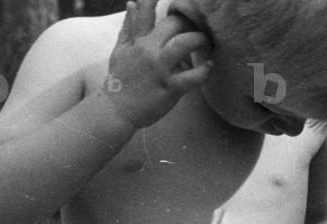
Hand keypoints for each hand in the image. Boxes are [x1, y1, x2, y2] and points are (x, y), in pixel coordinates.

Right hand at [102, 0, 211, 129]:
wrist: (117, 110)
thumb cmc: (120, 80)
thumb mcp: (120, 50)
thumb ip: (129, 27)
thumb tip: (132, 3)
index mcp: (138, 41)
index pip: (147, 13)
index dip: (156, 0)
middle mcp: (148, 51)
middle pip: (174, 24)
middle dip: (190, 22)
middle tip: (200, 28)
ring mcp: (160, 69)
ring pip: (184, 44)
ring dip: (199, 40)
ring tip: (207, 43)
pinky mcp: (170, 87)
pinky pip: (193, 76)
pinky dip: (205, 70)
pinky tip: (209, 66)